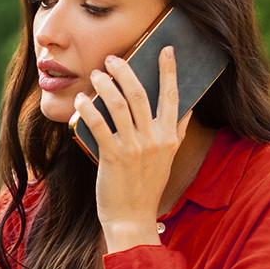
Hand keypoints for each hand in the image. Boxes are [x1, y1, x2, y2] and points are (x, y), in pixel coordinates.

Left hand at [71, 46, 190, 249]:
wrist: (132, 218)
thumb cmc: (146, 187)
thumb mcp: (167, 158)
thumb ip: (176, 131)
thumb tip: (187, 107)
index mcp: (169, 137)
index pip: (173, 96)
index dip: (169, 71)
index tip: (167, 50)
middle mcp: (154, 139)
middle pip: (141, 94)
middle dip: (126, 72)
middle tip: (113, 58)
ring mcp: (134, 148)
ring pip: (120, 106)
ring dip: (106, 85)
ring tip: (96, 74)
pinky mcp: (113, 157)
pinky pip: (99, 126)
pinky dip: (89, 110)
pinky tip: (82, 100)